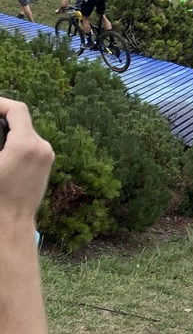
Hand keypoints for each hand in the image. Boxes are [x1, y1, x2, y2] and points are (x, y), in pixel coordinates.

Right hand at [0, 99, 54, 223]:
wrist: (10, 223)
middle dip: (1, 118)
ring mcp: (47, 155)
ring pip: (26, 131)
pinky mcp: (46, 164)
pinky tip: (2, 149)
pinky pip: (30, 144)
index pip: (16, 109)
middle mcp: (42, 147)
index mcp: (26, 144)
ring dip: (8, 130)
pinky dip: (15, 141)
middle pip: (21, 120)